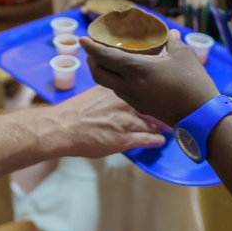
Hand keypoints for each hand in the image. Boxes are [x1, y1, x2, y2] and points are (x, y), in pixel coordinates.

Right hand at [49, 86, 164, 157]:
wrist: (63, 128)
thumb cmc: (74, 111)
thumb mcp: (93, 93)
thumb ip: (108, 91)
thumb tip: (116, 89)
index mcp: (117, 89)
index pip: (142, 88)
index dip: (153, 93)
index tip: (159, 95)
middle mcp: (125, 103)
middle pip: (151, 106)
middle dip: (161, 111)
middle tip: (168, 113)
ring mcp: (127, 122)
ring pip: (152, 124)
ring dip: (159, 127)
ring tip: (166, 129)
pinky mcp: (125, 140)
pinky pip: (148, 140)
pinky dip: (156, 140)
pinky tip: (160, 141)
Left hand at [81, 30, 218, 126]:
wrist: (199, 115)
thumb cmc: (192, 82)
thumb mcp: (184, 54)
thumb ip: (173, 42)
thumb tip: (170, 33)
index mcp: (135, 69)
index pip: (104, 57)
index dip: (90, 47)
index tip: (82, 38)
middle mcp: (128, 85)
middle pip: (98, 74)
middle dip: (91, 61)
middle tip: (93, 50)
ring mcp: (133, 98)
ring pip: (107, 84)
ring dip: (102, 72)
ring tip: (108, 60)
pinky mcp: (140, 107)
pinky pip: (120, 92)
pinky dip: (115, 81)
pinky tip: (126, 75)